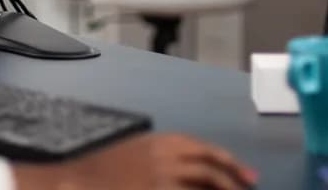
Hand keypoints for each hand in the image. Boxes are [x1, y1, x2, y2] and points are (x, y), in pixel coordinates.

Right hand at [14, 133, 256, 189]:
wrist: (78, 179)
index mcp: (162, 141)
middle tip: (249, 188)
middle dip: (233, 179)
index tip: (247, 176)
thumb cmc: (107, 170)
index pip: (205, 150)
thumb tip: (195, 171)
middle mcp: (165, 155)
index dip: (230, 163)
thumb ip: (165, 157)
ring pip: (203, 183)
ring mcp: (161, 177)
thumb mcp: (138, 153)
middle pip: (209, 167)